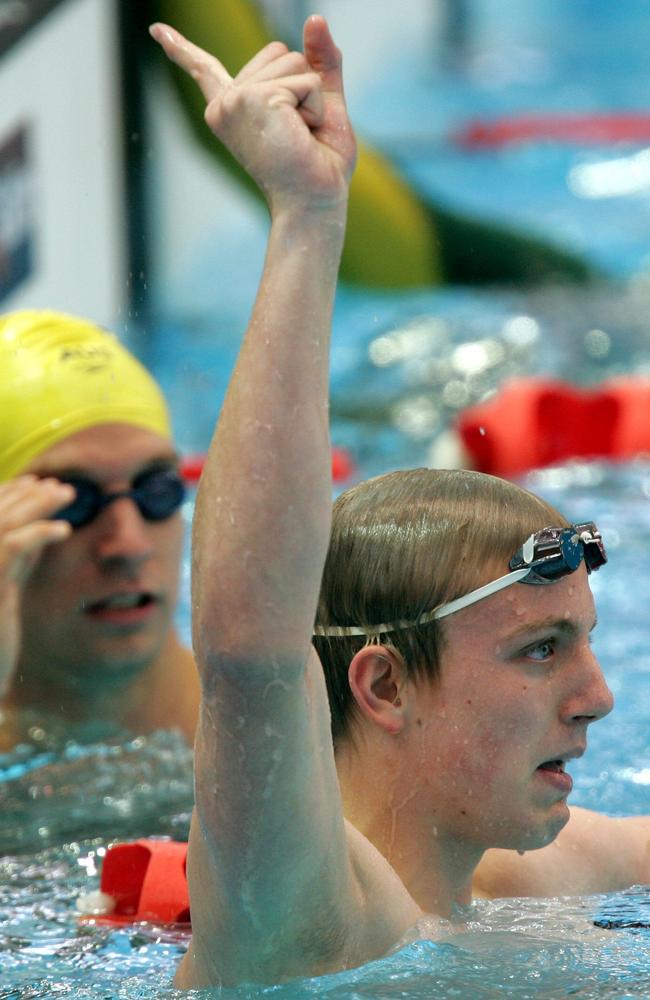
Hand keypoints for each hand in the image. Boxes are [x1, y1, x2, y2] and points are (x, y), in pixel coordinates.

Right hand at [0, 476, 72, 695]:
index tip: (38, 482)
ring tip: (67, 494)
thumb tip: (46, 528)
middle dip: (27, 493)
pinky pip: (14, 547)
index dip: (11, 494)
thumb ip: (21, 558)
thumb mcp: (11, 586)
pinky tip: (64, 529)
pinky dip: (39, 532)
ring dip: (37, 504)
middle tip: (60, 484)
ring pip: (5, 522)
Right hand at [149, 15, 355, 213]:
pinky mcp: (254, 100)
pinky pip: (306, 79)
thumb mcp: (323, 106)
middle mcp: (226, 104)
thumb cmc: (319, 168)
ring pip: (294, 60)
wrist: (315, 204)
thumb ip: (320, 63)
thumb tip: (316, 18)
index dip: (181, 49)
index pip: (206, 70)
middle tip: (297, 134)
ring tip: (300, 136)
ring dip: (312, 98)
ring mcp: (235, 101)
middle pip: (279, 51)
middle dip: (304, 86)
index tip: (157, 31)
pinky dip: (317, 106)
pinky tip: (301, 135)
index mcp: (232, 109)